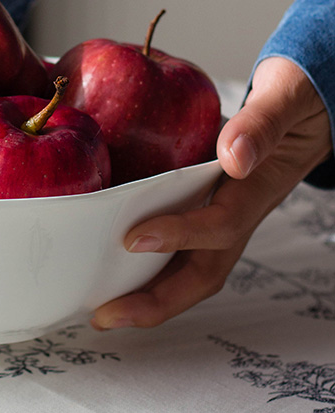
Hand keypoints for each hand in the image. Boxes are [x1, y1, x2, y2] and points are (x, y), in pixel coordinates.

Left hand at [91, 56, 332, 329]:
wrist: (311, 105)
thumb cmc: (298, 99)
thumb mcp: (286, 97)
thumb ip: (262, 122)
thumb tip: (234, 156)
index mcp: (257, 189)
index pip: (220, 225)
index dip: (178, 236)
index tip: (133, 239)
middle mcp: (240, 214)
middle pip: (201, 273)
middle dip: (156, 300)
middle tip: (105, 315)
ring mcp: (225, 218)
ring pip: (189, 270)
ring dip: (148, 294)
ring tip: (101, 310)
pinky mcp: (209, 212)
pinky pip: (180, 250)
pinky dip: (148, 266)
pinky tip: (109, 269)